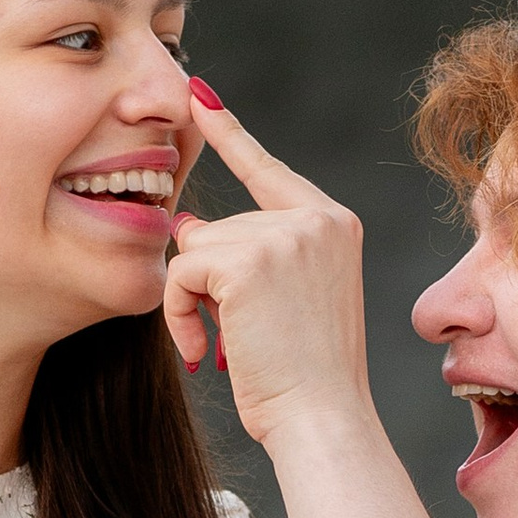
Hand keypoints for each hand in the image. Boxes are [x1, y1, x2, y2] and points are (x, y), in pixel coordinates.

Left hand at [164, 89, 372, 451]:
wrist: (323, 420)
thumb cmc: (306, 380)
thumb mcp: (283, 305)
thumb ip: (247, 257)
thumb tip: (187, 223)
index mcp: (335, 225)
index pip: (269, 170)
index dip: (230, 135)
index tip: (198, 97)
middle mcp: (317, 218)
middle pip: (220, 227)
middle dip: (210, 284)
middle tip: (236, 338)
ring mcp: (285, 234)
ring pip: (196, 249)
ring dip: (194, 303)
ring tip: (226, 346)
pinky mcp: (248, 260)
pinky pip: (182, 274)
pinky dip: (181, 315)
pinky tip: (208, 348)